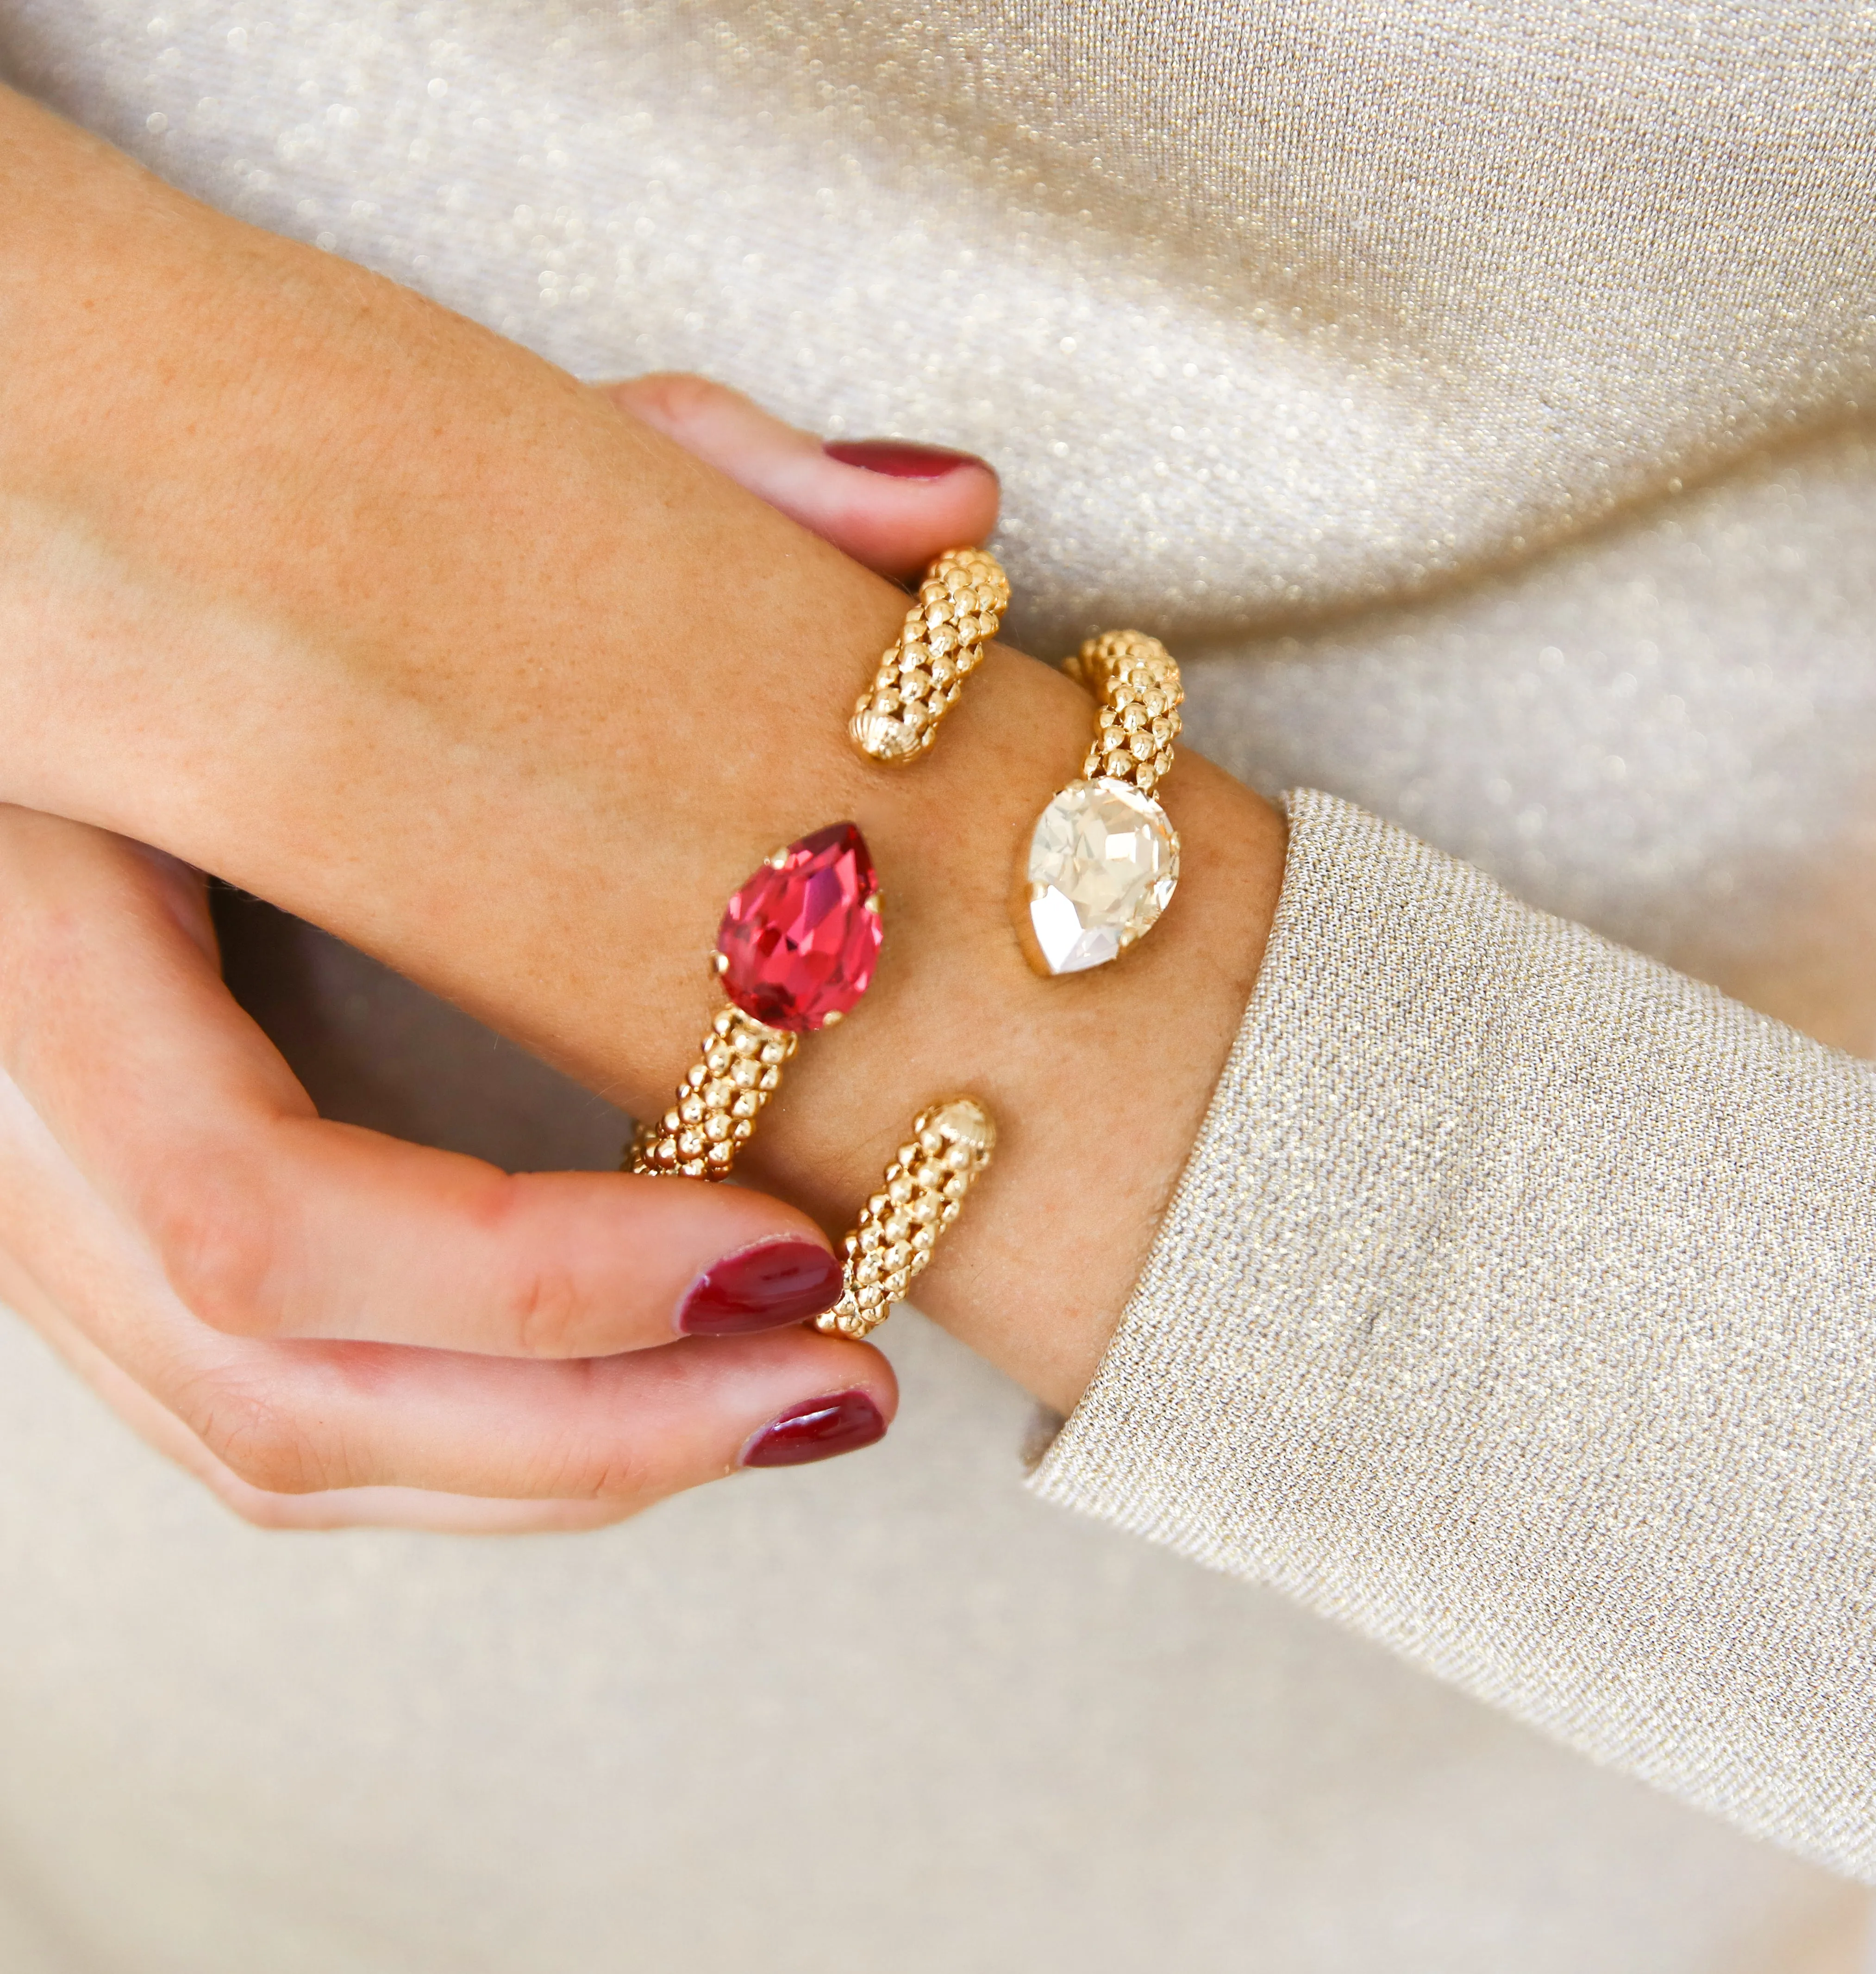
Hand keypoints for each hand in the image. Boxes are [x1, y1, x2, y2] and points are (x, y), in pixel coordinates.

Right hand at [0, 89, 1285, 1483]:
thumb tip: (956, 501)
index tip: (788, 1244)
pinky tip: (647, 1405)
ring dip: (551, 1474)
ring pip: (266, 1449)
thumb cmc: (221, 510)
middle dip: (587, 1433)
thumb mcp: (424, 463)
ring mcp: (19, 1194)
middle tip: (840, 1388)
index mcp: (37, 906)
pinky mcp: (77, 1238)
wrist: (30, 540)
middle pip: (269, 1392)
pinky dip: (471, 1451)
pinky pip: (255, 1425)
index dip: (533, 1277)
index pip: (255, 1202)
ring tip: (789, 1411)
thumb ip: (686, 467)